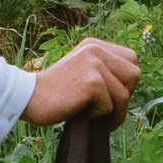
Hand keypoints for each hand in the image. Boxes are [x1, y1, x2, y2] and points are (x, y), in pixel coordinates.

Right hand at [24, 36, 140, 125]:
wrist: (28, 98)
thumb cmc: (55, 93)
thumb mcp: (81, 72)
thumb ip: (103, 72)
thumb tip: (129, 88)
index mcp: (94, 45)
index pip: (131, 60)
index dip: (126, 81)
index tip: (111, 96)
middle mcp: (96, 50)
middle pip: (134, 74)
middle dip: (125, 95)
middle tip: (106, 108)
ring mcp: (94, 64)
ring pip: (124, 94)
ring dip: (114, 112)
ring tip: (94, 116)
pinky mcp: (92, 82)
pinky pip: (110, 106)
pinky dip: (98, 116)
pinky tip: (81, 113)